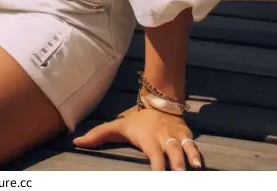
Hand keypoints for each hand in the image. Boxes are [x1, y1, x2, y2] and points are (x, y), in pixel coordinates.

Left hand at [73, 107, 202, 170]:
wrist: (159, 99)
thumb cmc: (137, 119)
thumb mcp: (118, 125)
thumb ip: (98, 135)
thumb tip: (76, 142)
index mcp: (149, 139)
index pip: (154, 156)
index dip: (156, 168)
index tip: (156, 178)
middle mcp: (164, 138)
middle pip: (172, 153)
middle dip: (176, 167)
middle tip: (177, 177)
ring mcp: (176, 136)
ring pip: (185, 148)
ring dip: (189, 160)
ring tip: (194, 171)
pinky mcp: (186, 135)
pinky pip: (193, 145)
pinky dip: (197, 154)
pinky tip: (200, 165)